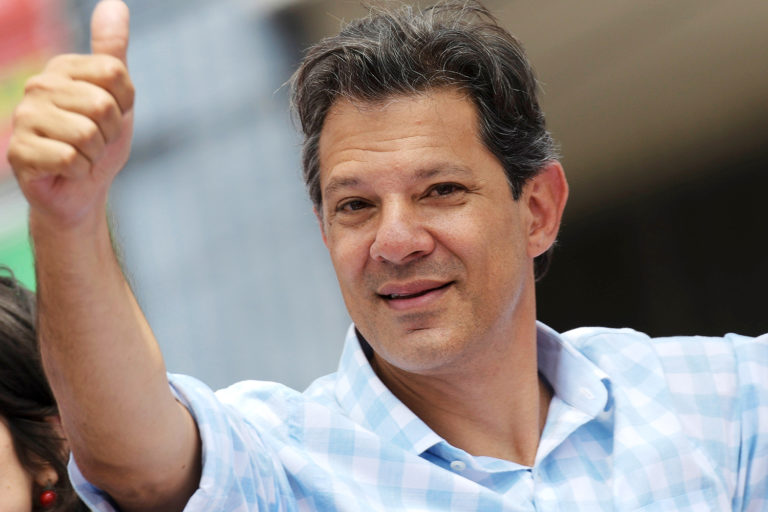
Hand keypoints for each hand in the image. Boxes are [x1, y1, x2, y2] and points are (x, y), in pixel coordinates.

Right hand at [7, 0, 132, 228]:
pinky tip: (67, 171)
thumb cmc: (100, 141)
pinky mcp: (18, 151)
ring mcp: (23, 118)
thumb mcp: (117, 97)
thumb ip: (113, 53)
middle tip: (96, 141)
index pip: (115, 74)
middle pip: (103, 106)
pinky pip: (70, 159)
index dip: (124, 104)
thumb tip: (116, 3)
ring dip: (95, 154)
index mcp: (63, 69)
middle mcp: (38, 87)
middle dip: (110, 132)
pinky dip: (79, 171)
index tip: (111, 116)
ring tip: (81, 155)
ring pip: (87, 134)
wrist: (82, 190)